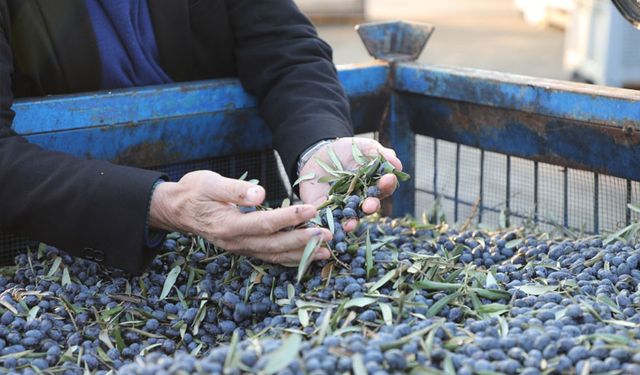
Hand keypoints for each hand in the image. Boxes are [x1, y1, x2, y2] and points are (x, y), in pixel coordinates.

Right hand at [149, 171, 331, 263]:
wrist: (176, 209)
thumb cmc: (194, 191)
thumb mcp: (210, 183)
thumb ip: (235, 189)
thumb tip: (259, 194)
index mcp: (228, 224)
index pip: (264, 223)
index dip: (289, 218)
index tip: (311, 210)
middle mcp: (236, 242)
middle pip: (274, 245)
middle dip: (303, 241)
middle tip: (328, 235)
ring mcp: (240, 248)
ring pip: (274, 255)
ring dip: (301, 255)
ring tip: (325, 252)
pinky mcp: (244, 248)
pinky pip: (269, 257)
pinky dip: (289, 259)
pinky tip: (306, 256)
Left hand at [298, 137, 402, 231]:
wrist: (321, 152)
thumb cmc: (348, 151)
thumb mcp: (365, 147)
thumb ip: (381, 154)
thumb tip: (397, 165)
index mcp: (374, 185)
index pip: (384, 188)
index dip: (387, 185)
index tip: (388, 179)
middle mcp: (361, 199)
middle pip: (369, 206)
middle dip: (371, 206)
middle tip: (370, 205)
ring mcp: (344, 205)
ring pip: (350, 217)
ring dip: (352, 222)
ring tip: (350, 225)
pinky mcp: (325, 209)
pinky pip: (328, 219)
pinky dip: (328, 226)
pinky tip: (328, 230)